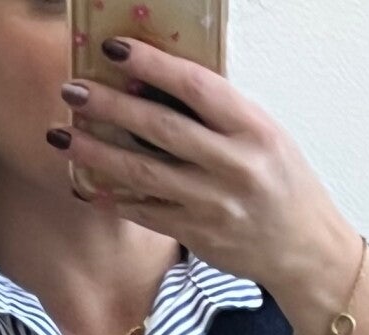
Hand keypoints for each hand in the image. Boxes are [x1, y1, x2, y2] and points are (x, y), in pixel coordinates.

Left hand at [57, 38, 361, 320]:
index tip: (114, 49)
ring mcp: (214, 205)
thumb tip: (157, 83)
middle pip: (160, 128)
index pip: (196, 88)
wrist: (305, 250)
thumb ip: (219, 114)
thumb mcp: (265, 135)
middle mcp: (234, 167)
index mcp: (254, 130)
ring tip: (63, 136)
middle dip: (110, 107)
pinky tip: (87, 186)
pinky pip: (147, 213)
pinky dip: (114, 199)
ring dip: (97, 154)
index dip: (152, 64)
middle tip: (71, 91)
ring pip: (143, 173)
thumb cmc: (282, 183)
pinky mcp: (199, 237)